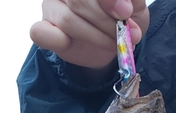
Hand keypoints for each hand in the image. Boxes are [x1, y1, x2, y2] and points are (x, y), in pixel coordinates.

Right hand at [30, 0, 149, 67]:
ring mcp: (51, 5)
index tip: (126, 12)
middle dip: (106, 22)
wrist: (109, 45)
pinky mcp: (43, 29)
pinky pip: (41, 33)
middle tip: (125, 35)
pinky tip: (72, 44)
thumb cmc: (120, 19)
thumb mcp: (135, 7)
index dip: (108, 0)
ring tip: (115, 44)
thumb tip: (125, 6)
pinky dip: (58, 41)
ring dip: (96, 37)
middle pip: (80, 1)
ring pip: (68, 20)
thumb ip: (131, 1)